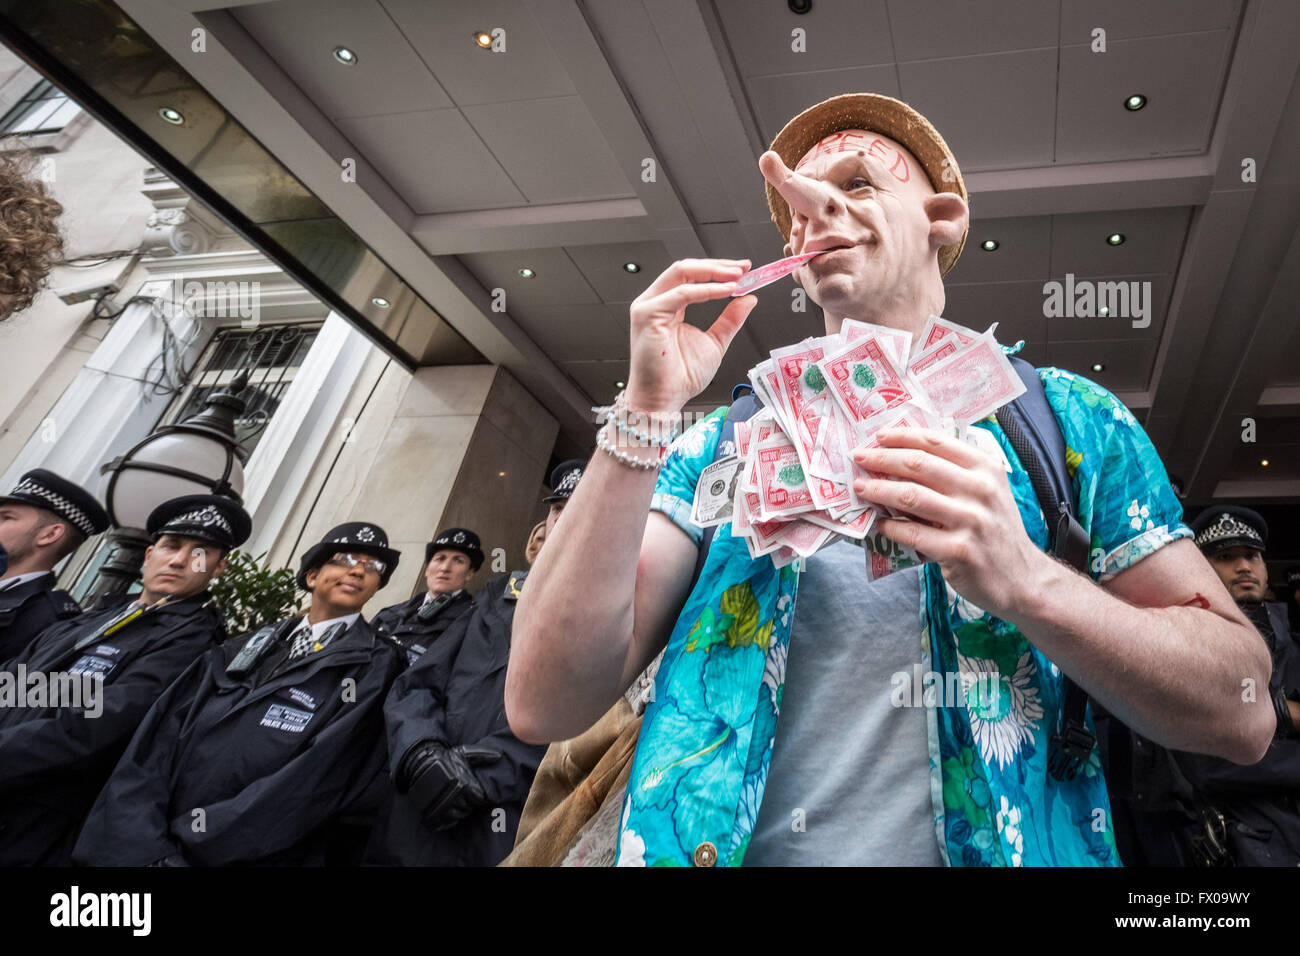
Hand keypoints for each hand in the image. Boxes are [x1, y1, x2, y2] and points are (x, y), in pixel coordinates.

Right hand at [399, 741, 496, 830]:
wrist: (419, 763)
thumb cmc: (445, 758)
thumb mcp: (463, 753)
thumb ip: (482, 754)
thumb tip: (500, 755)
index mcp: (463, 783)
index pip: (478, 799)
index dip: (477, 796)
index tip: (472, 791)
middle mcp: (453, 796)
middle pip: (468, 808)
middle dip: (468, 803)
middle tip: (462, 796)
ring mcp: (441, 806)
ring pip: (457, 816)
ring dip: (458, 811)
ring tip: (454, 801)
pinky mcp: (431, 813)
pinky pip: (444, 823)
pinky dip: (447, 819)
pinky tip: (446, 809)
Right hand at [626, 259, 757, 413]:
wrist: (664, 400)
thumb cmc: (680, 377)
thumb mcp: (715, 342)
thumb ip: (730, 319)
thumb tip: (748, 299)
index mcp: (668, 307)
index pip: (692, 277)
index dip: (718, 270)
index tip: (744, 270)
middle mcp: (656, 303)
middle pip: (686, 269)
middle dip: (718, 266)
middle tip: (744, 268)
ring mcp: (648, 307)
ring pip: (681, 272)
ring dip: (713, 272)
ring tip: (737, 277)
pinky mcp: (647, 314)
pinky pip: (681, 293)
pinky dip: (706, 289)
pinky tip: (726, 291)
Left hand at [853, 426, 1050, 617]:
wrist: (1023, 579)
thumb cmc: (995, 531)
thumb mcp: (987, 492)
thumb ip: (955, 473)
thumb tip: (903, 458)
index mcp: (985, 468)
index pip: (936, 442)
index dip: (902, 436)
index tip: (877, 437)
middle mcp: (980, 490)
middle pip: (918, 464)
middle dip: (881, 459)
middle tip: (858, 458)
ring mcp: (970, 521)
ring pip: (910, 496)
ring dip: (878, 491)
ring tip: (860, 488)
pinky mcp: (958, 551)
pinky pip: (913, 533)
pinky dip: (891, 527)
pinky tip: (880, 525)